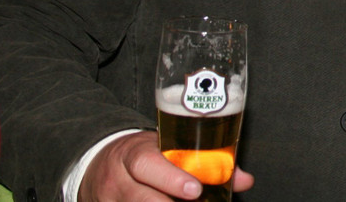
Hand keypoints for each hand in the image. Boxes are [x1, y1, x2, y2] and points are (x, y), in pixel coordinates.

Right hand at [78, 131, 254, 200]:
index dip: (171, 178)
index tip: (195, 190)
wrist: (99, 165)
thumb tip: (245, 180)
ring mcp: (108, 201)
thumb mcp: (168, 149)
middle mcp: (117, 179)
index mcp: (133, 153)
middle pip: (140, 197)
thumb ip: (206, 162)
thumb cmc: (145, 156)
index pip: (146, 164)